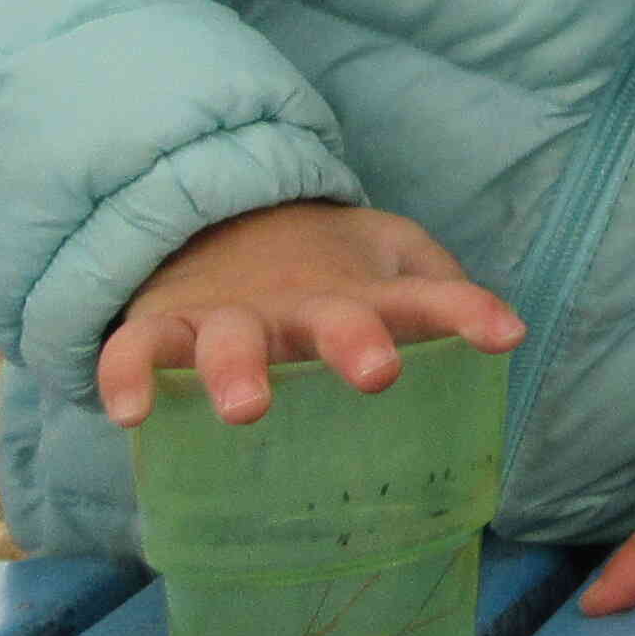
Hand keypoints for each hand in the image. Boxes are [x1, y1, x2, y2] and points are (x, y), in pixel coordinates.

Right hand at [96, 201, 523, 428]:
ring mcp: (229, 316)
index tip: (505, 333)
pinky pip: (138, 350)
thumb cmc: (327, 269)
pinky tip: (132, 413)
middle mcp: (299, 304)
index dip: (469, 312)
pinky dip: (129, 375)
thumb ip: (442, 294)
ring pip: (230, 338)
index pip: (429, 298)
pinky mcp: (165, 326)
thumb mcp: (392, 261)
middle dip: (353, 341)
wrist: (220, 222)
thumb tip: (505, 332)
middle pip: (330, 319)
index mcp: (363, 294)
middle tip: (377, 373)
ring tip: (246, 408)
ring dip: (237, 368)